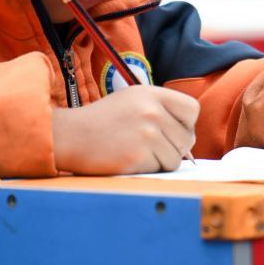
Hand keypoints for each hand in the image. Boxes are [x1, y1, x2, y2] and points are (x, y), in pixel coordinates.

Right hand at [52, 85, 198, 174]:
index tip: (172, 130)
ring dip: (160, 161)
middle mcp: (152, 111)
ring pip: (175, 158)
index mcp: (151, 94)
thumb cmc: (103, 121)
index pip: (192, 109)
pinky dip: (147, 169)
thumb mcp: (132, 100)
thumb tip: (190, 138)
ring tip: (136, 151)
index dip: (186, 124)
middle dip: (174, 147)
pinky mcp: (138, 157)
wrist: (72, 135)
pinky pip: (159, 170)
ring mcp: (146, 134)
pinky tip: (128, 159)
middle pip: (187, 139)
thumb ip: (160, 110)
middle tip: (149, 146)